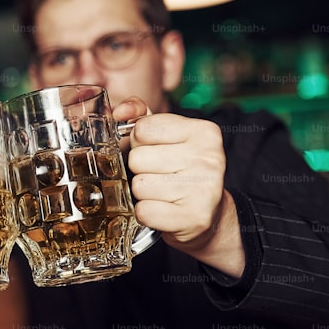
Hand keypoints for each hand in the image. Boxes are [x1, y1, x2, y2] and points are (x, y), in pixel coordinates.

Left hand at [115, 97, 227, 256]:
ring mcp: (204, 189)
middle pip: (138, 158)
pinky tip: (163, 209)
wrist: (208, 213)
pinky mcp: (194, 217)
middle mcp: (209, 158)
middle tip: (160, 175)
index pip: (142, 129)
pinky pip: (144, 211)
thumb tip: (120, 110)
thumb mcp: (165, 135)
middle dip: (141, 168)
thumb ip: (140, 115)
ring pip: (139, 185)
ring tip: (163, 192)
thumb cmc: (180, 168)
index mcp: (203, 132)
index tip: (156, 151)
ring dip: (143, 192)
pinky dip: (146, 213)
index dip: (140, 142)